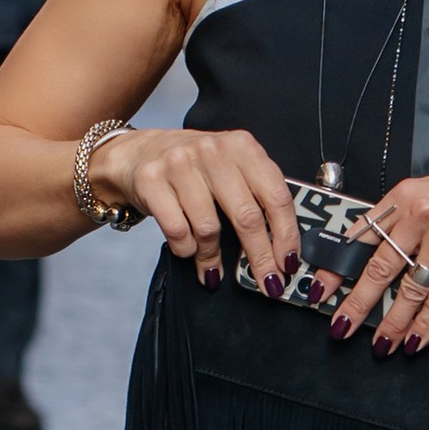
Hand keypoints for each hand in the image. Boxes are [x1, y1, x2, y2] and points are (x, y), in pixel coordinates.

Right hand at [99, 124, 298, 284]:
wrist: (139, 153)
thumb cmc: (195, 168)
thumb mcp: (231, 168)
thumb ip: (256, 196)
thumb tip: (281, 249)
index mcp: (242, 146)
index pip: (276, 196)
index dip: (287, 235)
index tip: (289, 263)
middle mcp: (213, 150)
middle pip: (247, 216)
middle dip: (260, 257)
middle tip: (267, 283)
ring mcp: (180, 164)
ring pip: (209, 228)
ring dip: (213, 256)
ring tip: (212, 266)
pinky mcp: (152, 181)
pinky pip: (178, 232)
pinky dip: (186, 250)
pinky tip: (188, 250)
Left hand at [330, 160, 428, 351]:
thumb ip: (407, 216)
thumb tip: (376, 246)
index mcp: (407, 195)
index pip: (361, 235)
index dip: (338, 266)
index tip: (320, 288)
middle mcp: (422, 215)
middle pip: (378, 268)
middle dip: (356, 303)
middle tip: (340, 326)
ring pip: (408, 290)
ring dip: (391, 323)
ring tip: (380, 344)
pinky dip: (424, 324)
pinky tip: (414, 340)